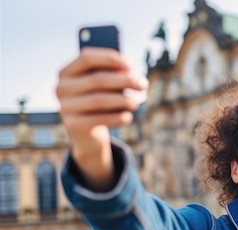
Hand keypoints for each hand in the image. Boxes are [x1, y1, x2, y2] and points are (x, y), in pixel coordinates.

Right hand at [56, 48, 146, 189]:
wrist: (85, 131)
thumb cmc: (97, 100)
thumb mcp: (102, 86)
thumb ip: (111, 74)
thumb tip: (129, 71)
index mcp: (66, 72)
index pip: (86, 58)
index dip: (110, 59)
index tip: (132, 65)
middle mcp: (61, 88)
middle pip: (97, 80)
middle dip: (125, 81)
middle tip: (143, 84)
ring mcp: (65, 107)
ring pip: (99, 100)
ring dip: (123, 100)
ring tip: (136, 103)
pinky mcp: (73, 125)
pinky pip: (99, 119)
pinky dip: (117, 117)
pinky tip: (128, 117)